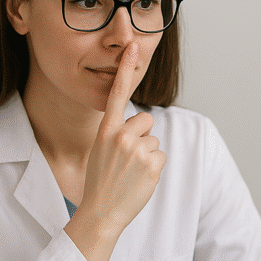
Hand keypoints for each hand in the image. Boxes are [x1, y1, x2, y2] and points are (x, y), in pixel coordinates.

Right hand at [66, 43, 165, 260]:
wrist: (100, 213)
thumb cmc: (100, 183)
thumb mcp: (100, 152)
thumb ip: (117, 135)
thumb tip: (142, 125)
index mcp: (105, 131)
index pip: (117, 94)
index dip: (125, 70)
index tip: (133, 47)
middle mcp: (121, 136)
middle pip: (146, 121)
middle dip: (142, 136)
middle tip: (127, 159)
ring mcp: (138, 150)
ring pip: (154, 141)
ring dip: (147, 156)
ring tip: (131, 173)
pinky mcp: (153, 164)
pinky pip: (161, 156)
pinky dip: (154, 168)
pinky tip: (139, 180)